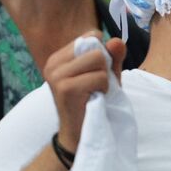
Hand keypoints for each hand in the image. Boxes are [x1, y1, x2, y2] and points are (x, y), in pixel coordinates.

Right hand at [46, 35, 125, 151]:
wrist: (80, 133)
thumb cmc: (93, 102)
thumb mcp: (106, 75)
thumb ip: (113, 57)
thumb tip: (117, 40)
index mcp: (59, 57)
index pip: (91, 36)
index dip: (103, 54)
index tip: (95, 73)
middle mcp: (53, 64)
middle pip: (97, 48)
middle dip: (104, 68)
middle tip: (95, 86)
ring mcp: (57, 75)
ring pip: (99, 60)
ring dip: (104, 79)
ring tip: (94, 92)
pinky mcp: (65, 88)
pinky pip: (100, 77)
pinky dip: (104, 89)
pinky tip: (93, 99)